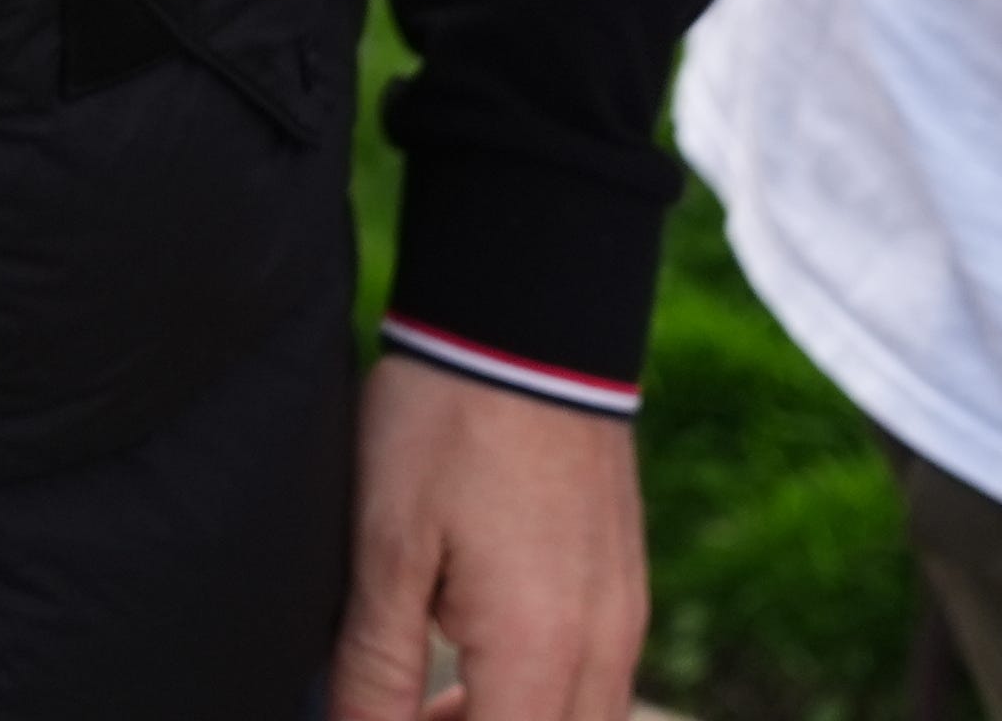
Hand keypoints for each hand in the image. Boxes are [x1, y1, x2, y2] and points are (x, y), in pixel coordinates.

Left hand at [334, 356, 646, 719]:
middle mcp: (603, 649)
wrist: (525, 319)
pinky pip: (595, 682)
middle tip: (395, 711)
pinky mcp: (624, 584)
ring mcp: (625, 616)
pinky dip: (537, 698)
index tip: (376, 718)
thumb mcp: (387, 548)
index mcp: (539, 653)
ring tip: (425, 700)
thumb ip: (376, 667)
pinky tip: (470, 662)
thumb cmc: (446, 424)